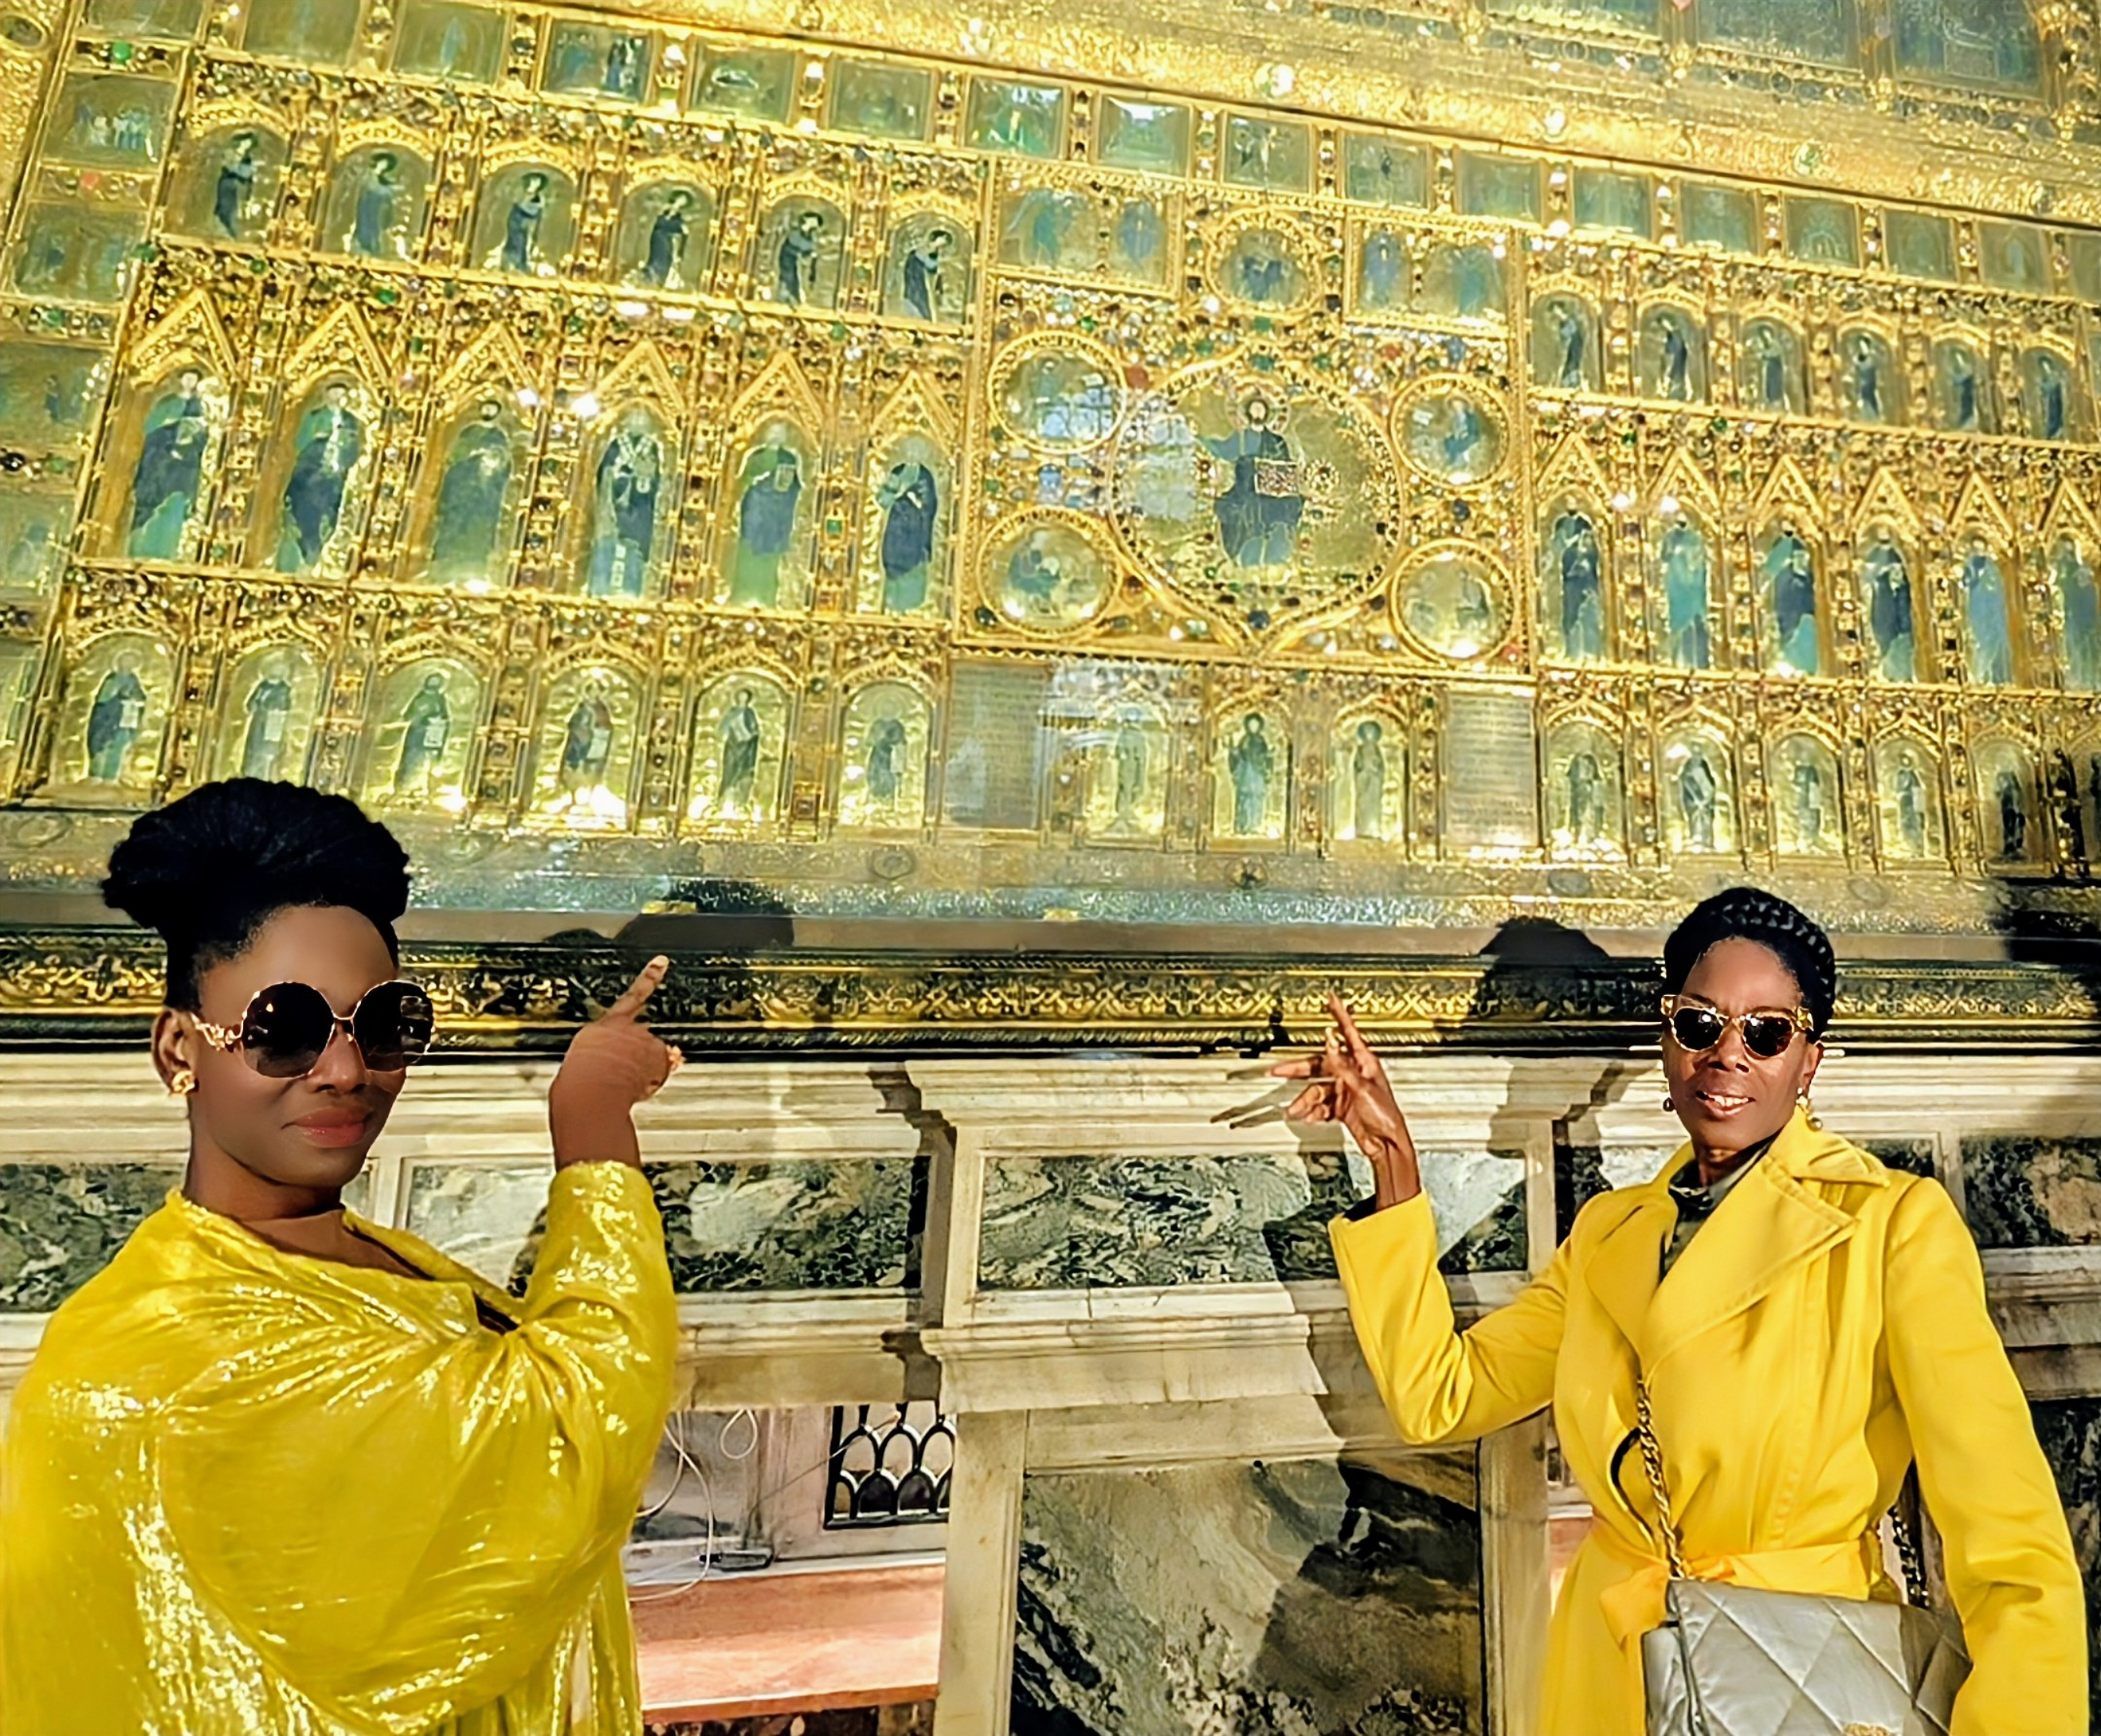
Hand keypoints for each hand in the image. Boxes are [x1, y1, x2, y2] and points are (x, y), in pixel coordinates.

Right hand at [548, 957, 680, 1168]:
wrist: (589, 1091)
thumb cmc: (579, 1082)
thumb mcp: (585, 1061)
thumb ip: (606, 1054)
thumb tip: (612, 1062)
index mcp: (603, 1025)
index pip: (632, 996)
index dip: (650, 977)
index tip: (662, 962)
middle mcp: (627, 1027)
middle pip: (642, 1039)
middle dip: (637, 1057)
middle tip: (619, 1076)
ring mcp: (644, 1039)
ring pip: (653, 1056)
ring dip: (644, 1070)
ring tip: (622, 1085)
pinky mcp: (657, 1054)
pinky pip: (662, 1069)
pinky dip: (654, 1079)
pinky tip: (635, 1089)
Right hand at [1269, 995, 1421, 1208]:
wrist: (1387, 1145)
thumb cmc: (1385, 1116)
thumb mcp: (1361, 1088)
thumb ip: (1342, 1066)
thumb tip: (1330, 1042)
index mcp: (1363, 1063)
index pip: (1348, 1032)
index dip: (1339, 1014)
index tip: (1331, 998)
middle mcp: (1353, 1074)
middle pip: (1319, 1065)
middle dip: (1297, 1069)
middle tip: (1276, 1070)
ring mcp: (1346, 1091)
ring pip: (1316, 1090)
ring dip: (1305, 1101)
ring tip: (1295, 1110)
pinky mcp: (1341, 1107)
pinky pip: (1320, 1106)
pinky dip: (1312, 1111)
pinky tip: (1307, 1117)